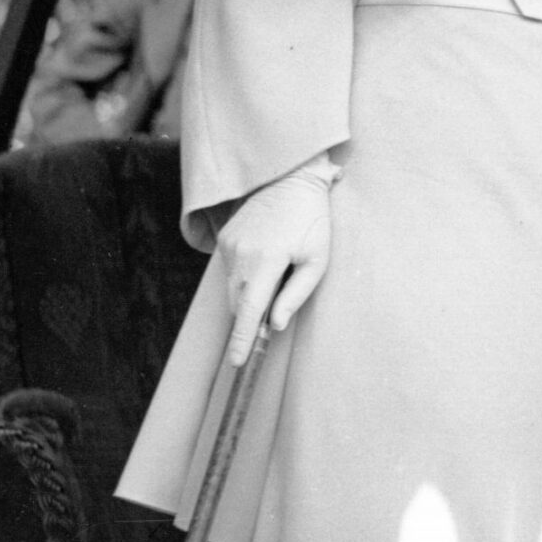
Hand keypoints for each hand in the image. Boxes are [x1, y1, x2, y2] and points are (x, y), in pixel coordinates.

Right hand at [217, 164, 331, 363]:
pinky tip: (266, 261)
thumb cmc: (311, 221)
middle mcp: (241, 254)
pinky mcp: (224, 239)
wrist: (289, 180)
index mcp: (267, 260)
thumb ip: (296, 294)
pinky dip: (244, 277)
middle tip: (269, 318)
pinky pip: (230, 271)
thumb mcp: (317, 259)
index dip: (242, 338)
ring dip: (248, 296)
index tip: (237, 361)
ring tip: (276, 275)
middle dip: (250, 317)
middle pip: (238, 303)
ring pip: (232, 288)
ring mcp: (229, 246)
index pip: (249, 309)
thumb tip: (275, 324)